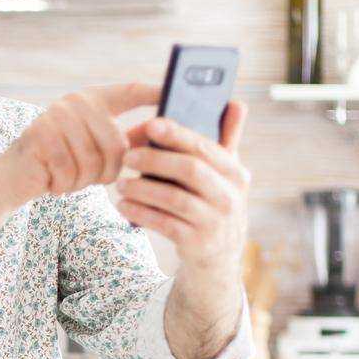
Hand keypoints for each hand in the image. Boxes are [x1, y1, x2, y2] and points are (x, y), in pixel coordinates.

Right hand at [0, 82, 161, 206]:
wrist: (12, 176)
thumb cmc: (59, 164)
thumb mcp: (92, 148)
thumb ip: (121, 140)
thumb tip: (159, 139)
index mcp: (92, 99)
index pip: (129, 91)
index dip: (153, 93)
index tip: (175, 93)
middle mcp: (75, 102)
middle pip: (117, 145)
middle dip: (109, 172)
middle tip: (91, 180)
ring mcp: (56, 117)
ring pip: (94, 162)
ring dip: (85, 182)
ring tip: (71, 179)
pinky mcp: (41, 137)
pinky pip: (71, 171)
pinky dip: (66, 186)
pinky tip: (56, 183)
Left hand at [114, 102, 249, 271]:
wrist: (219, 256)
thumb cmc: (214, 203)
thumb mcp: (225, 174)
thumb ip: (227, 139)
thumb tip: (236, 102)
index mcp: (235, 172)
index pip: (205, 147)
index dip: (177, 134)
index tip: (151, 123)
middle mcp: (229, 196)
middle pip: (190, 170)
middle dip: (155, 159)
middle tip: (127, 155)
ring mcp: (215, 222)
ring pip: (175, 199)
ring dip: (143, 188)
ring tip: (121, 183)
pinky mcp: (198, 243)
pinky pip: (165, 225)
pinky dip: (142, 213)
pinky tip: (124, 205)